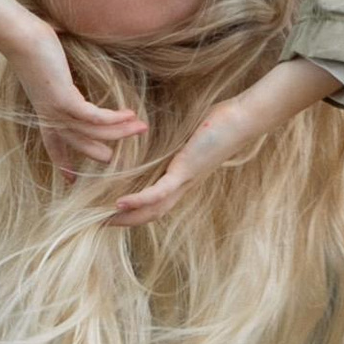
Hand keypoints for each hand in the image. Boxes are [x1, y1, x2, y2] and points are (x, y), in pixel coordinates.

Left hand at [0, 0, 147, 175]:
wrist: (20, 36)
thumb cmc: (32, 44)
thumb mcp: (48, 64)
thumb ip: (58, 68)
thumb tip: (64, 48)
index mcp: (43, 109)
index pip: (54, 142)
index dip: (63, 161)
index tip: (71, 178)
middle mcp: (49, 115)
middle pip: (77, 143)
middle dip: (97, 152)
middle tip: (114, 161)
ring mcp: (57, 109)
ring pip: (92, 132)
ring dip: (119, 132)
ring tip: (140, 130)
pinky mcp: (64, 100)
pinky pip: (94, 118)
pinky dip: (114, 119)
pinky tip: (130, 115)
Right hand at [107, 59, 333, 227]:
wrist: (244, 119)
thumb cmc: (220, 122)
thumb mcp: (190, 133)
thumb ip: (176, 137)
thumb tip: (162, 128)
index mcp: (184, 177)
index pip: (157, 201)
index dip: (135, 210)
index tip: (111, 211)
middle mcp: (185, 184)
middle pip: (152, 213)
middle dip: (126, 221)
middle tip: (99, 224)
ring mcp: (185, 179)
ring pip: (153, 209)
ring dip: (128, 217)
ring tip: (104, 220)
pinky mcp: (186, 170)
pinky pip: (159, 192)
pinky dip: (139, 200)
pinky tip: (119, 205)